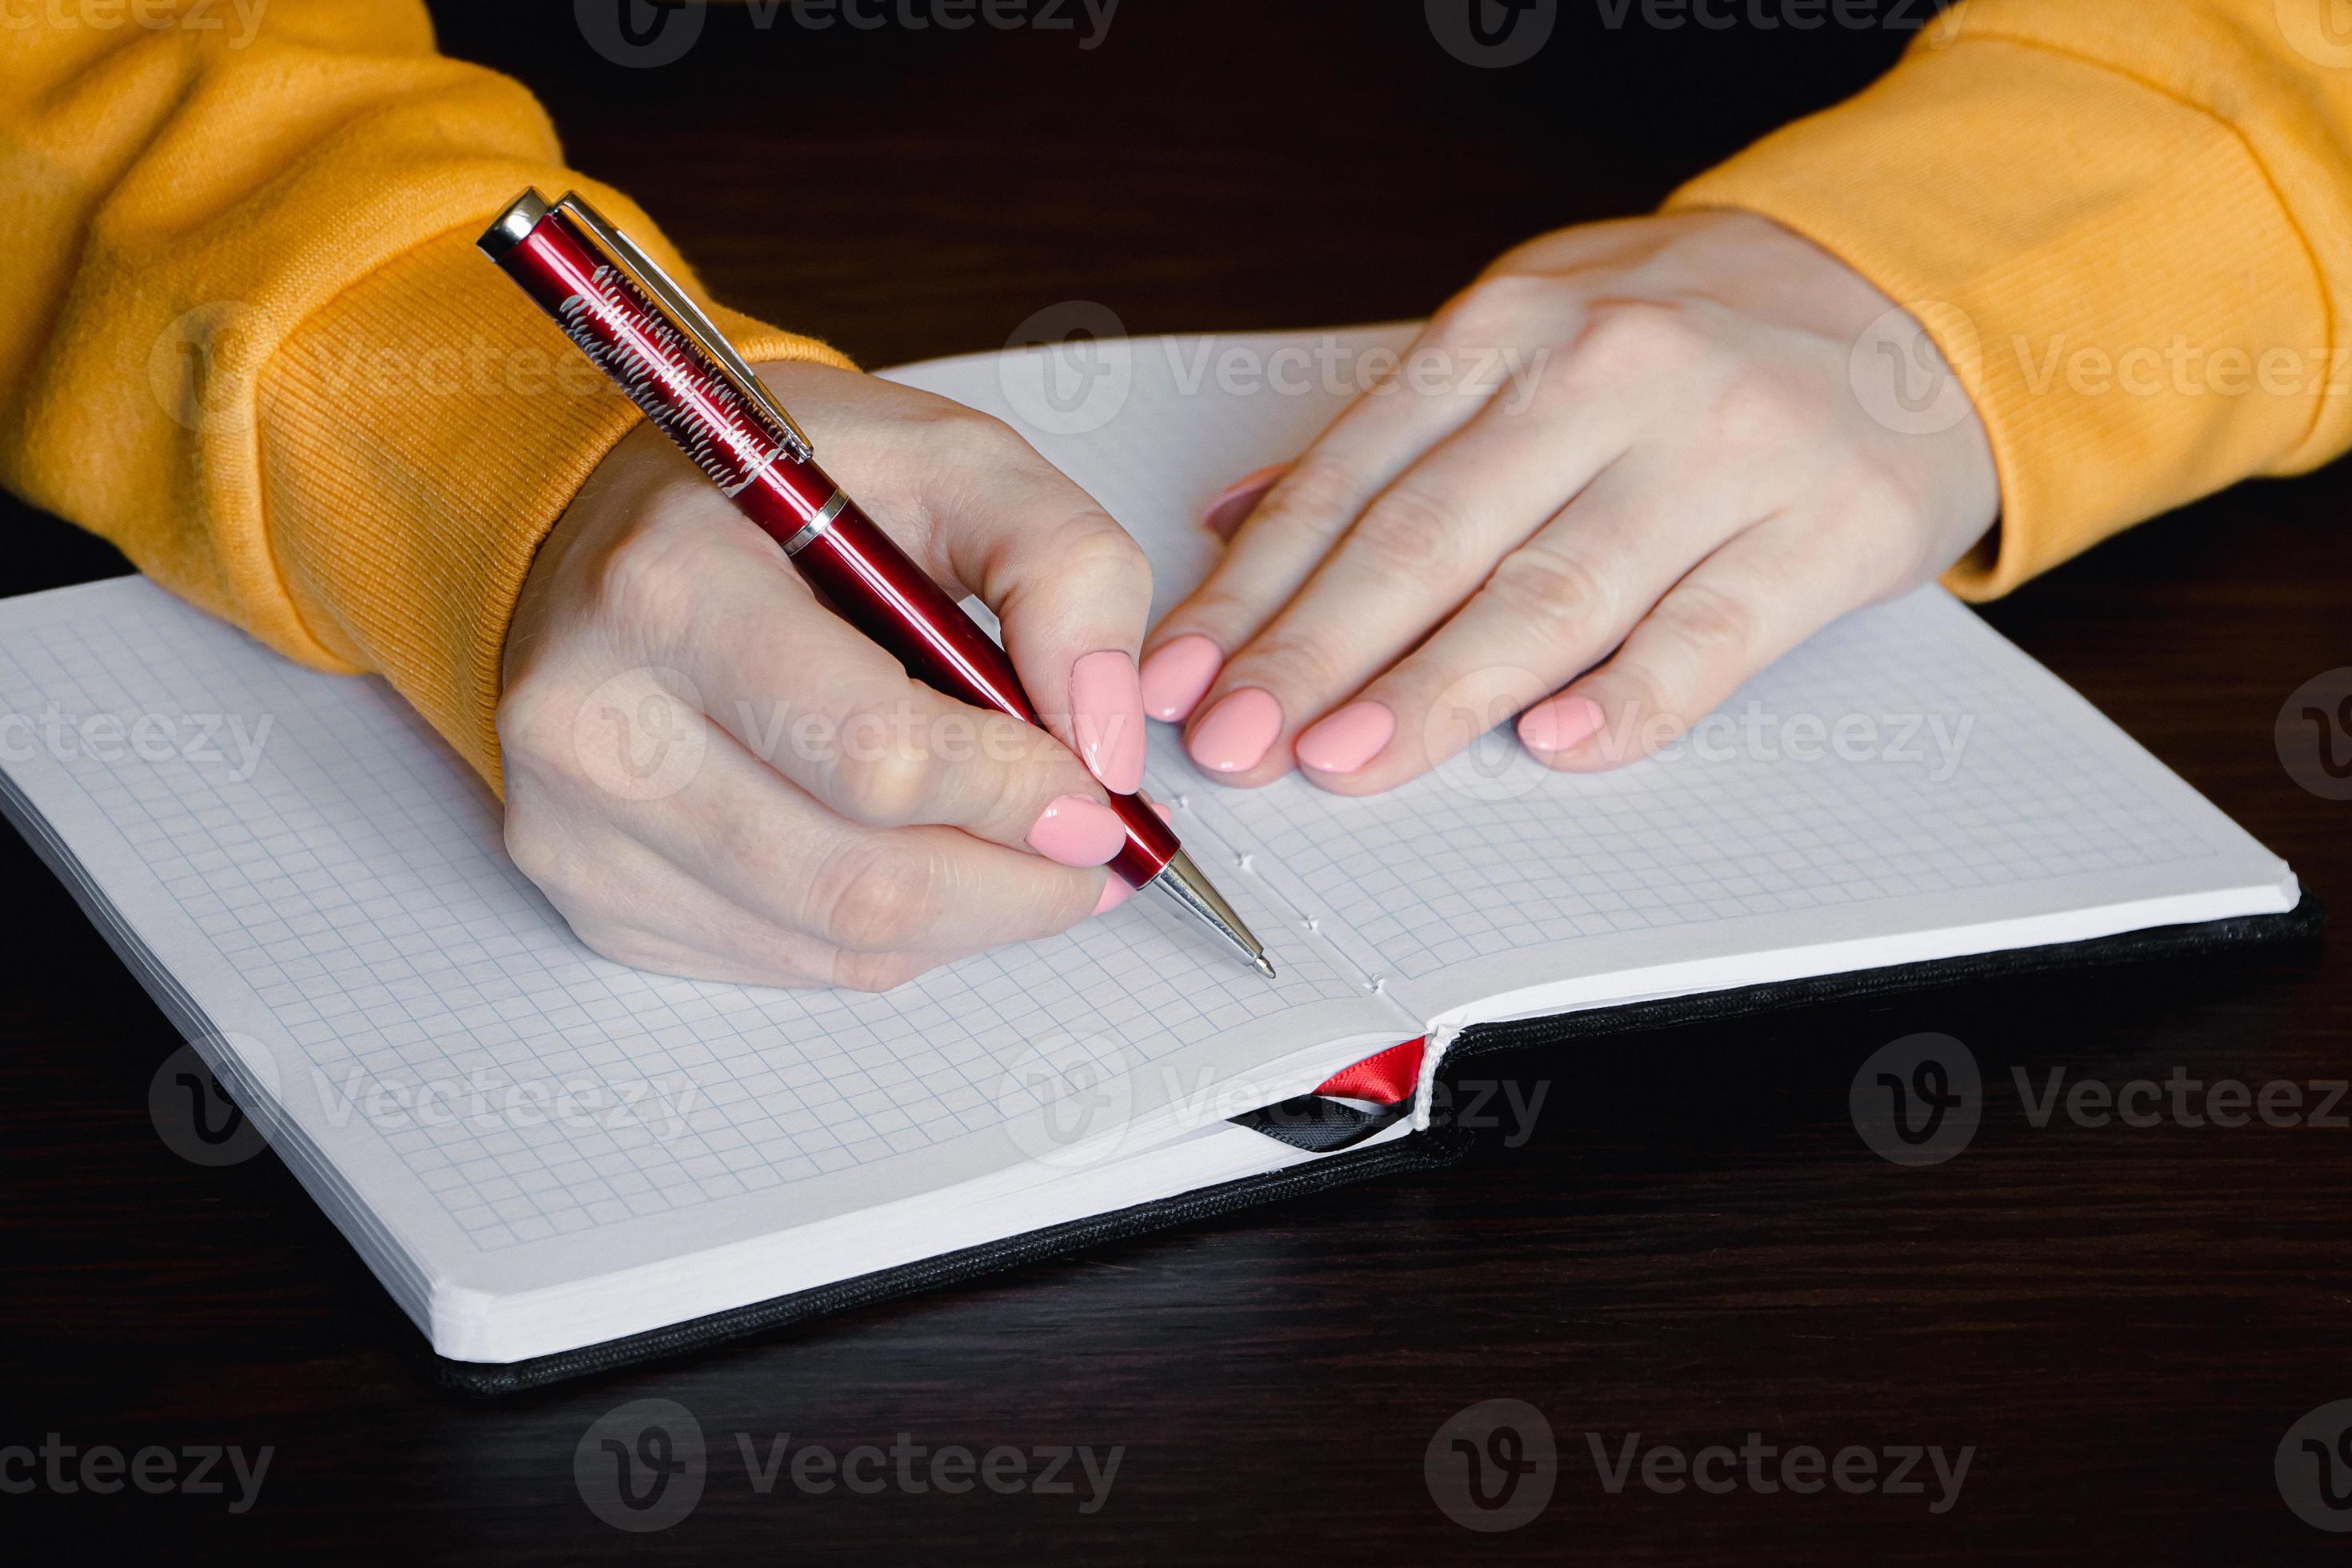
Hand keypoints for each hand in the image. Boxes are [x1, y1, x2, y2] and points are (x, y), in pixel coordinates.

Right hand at [498, 362, 1152, 990]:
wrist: (617, 528)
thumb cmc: (782, 494)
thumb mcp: (950, 460)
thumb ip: (1063, 565)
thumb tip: (1106, 735)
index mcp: (670, 588)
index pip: (877, 756)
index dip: (1018, 791)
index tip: (1098, 788)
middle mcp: (594, 722)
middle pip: (861, 881)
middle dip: (1017, 882)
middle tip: (1090, 848)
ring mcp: (579, 828)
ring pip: (837, 944)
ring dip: (971, 916)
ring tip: (1025, 853)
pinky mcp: (594, 898)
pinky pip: (790, 963)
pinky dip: (889, 932)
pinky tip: (916, 857)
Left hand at [1139, 210, 2000, 790]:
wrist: (1909, 295)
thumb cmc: (1691, 330)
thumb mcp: (1526, 328)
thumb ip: (1388, 431)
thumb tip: (1234, 522)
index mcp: (1511, 331)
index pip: (1354, 477)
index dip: (1257, 586)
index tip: (1185, 674)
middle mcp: (1607, 376)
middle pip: (1433, 536)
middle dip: (1317, 650)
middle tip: (1236, 743)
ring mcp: (1721, 451)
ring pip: (1556, 588)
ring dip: (1440, 687)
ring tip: (1346, 759)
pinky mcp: (1825, 527)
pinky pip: (1714, 629)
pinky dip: (1634, 694)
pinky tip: (1556, 746)